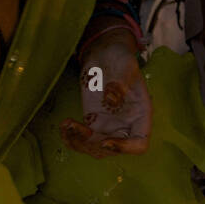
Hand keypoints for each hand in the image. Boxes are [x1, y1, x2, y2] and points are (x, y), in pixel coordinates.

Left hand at [61, 31, 151, 158]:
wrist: (106, 54)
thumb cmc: (120, 58)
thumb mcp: (124, 65)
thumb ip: (120, 82)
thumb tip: (111, 100)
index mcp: (140, 115)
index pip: (139, 143)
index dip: (124, 148)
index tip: (105, 141)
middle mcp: (126, 124)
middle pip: (113, 150)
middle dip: (93, 144)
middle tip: (76, 127)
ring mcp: (108, 125)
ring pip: (95, 148)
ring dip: (79, 143)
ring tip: (66, 124)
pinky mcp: (92, 122)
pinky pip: (82, 139)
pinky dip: (71, 138)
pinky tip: (64, 125)